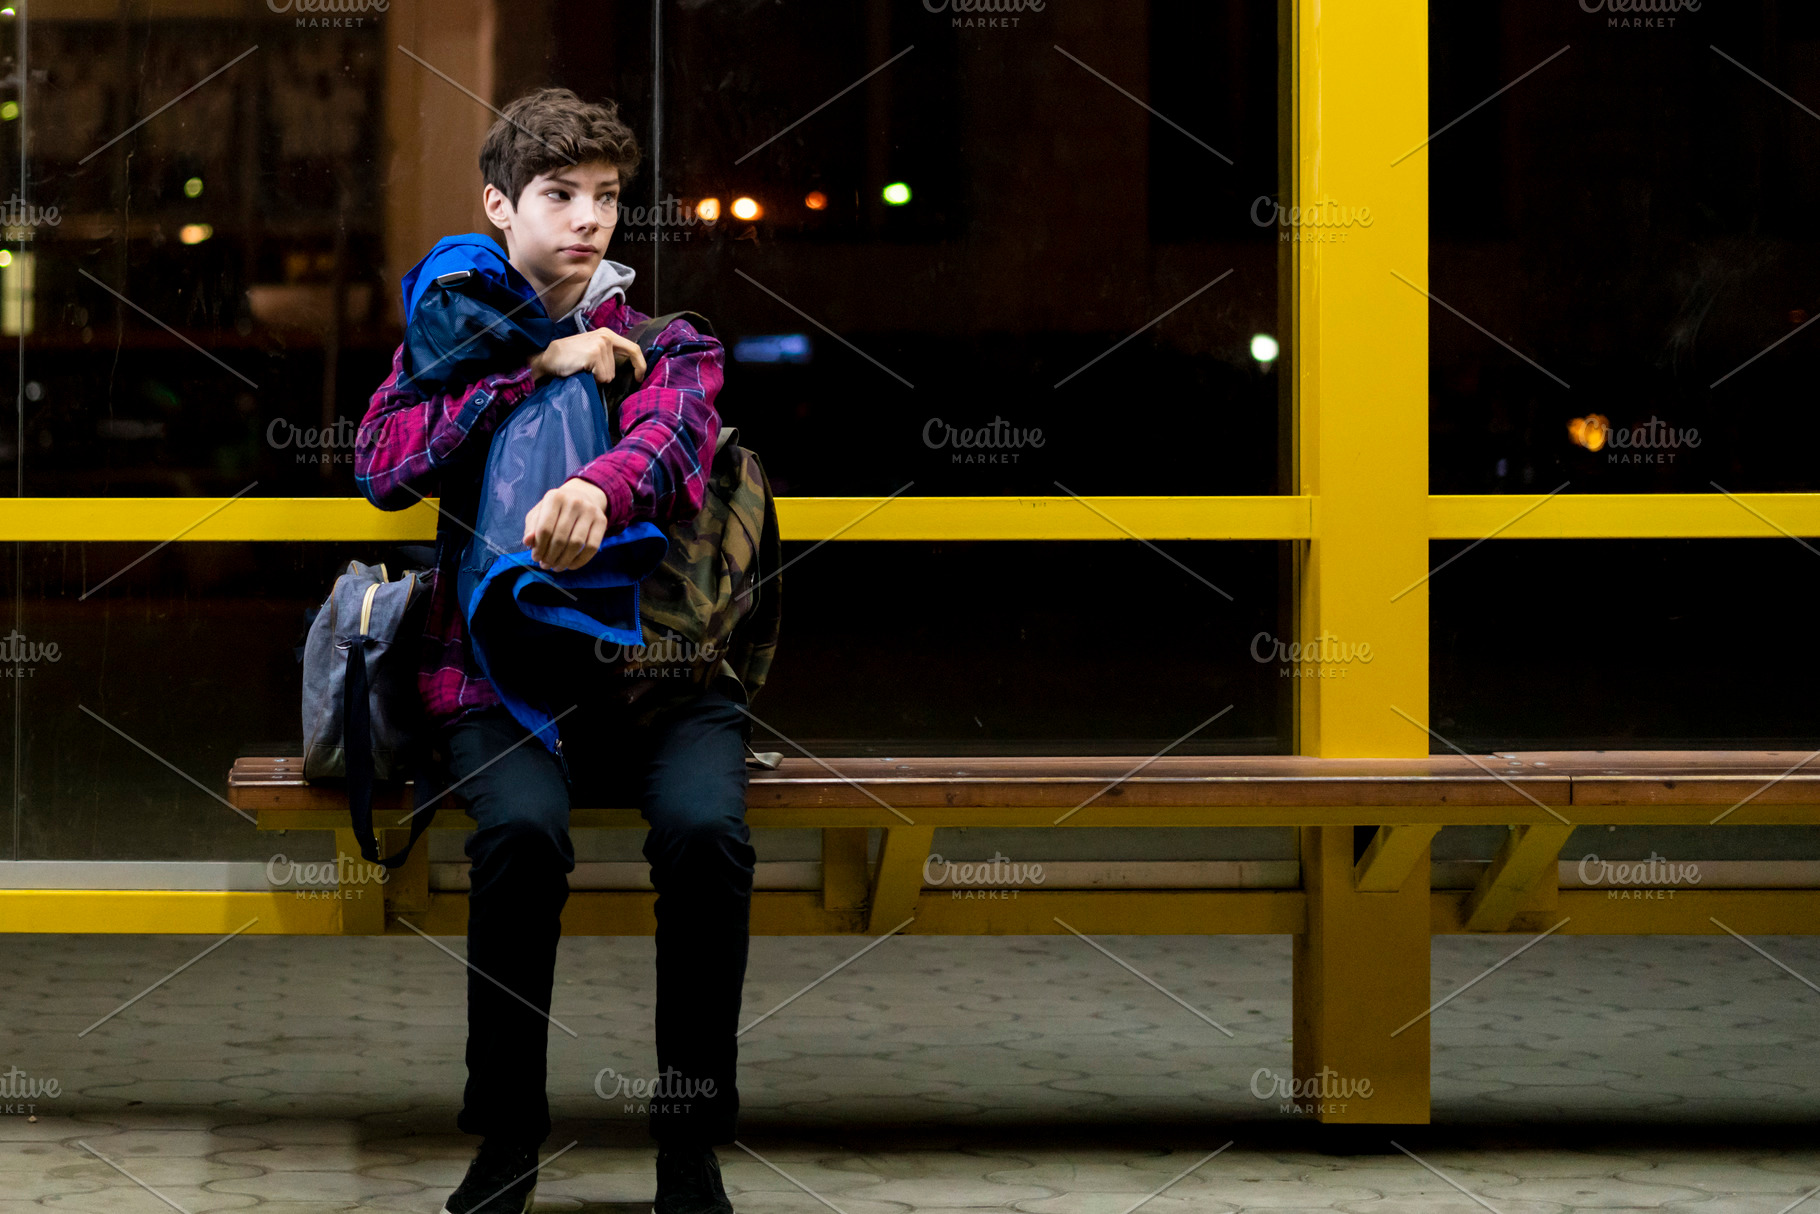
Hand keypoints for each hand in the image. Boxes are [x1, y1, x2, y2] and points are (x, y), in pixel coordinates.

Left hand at [522, 479, 610, 570]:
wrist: (582, 496)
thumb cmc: (556, 509)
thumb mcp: (540, 513)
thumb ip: (531, 527)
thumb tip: (528, 542)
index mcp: (555, 497)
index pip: (545, 528)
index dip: (539, 547)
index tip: (536, 558)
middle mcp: (574, 501)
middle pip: (560, 538)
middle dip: (551, 556)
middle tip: (545, 565)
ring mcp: (590, 511)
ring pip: (576, 544)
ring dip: (564, 560)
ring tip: (557, 567)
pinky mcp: (602, 521)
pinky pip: (592, 547)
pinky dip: (581, 560)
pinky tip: (571, 565)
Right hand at [528, 329, 647, 385]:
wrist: (547, 358)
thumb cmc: (568, 358)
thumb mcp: (591, 349)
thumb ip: (607, 355)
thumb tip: (627, 370)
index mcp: (607, 334)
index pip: (633, 349)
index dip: (640, 365)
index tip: (639, 378)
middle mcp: (606, 337)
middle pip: (615, 369)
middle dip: (601, 375)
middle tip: (584, 368)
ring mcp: (601, 345)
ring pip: (608, 376)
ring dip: (595, 378)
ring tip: (580, 369)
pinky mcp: (594, 354)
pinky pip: (601, 378)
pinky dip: (591, 379)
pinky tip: (579, 371)